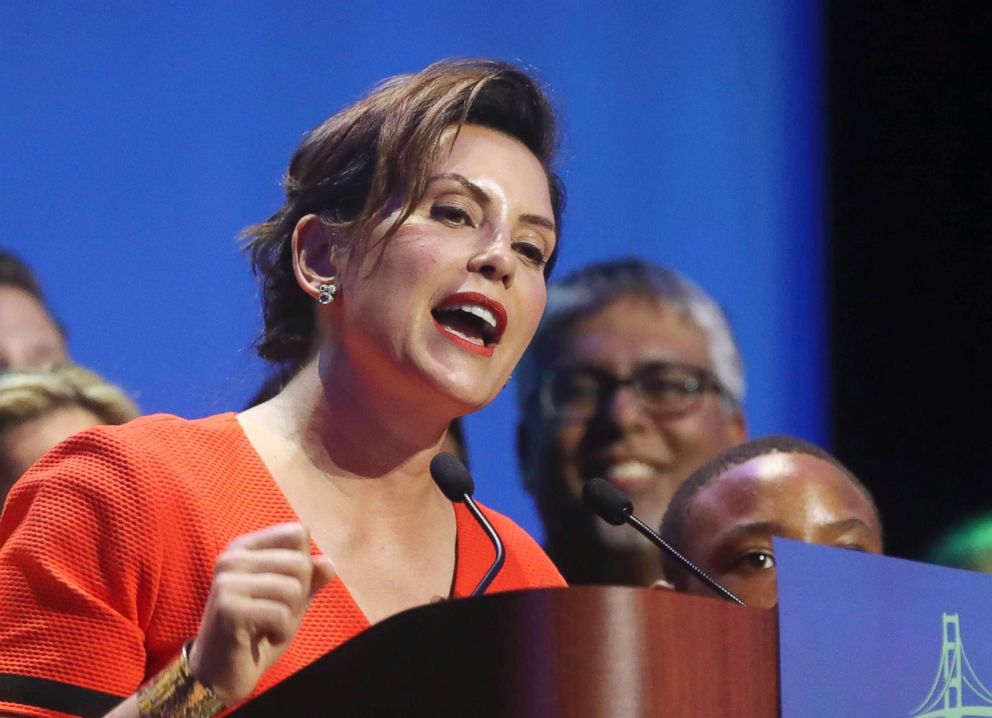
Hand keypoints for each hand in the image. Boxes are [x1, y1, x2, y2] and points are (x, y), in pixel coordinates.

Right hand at [187, 523, 335, 704]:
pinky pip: (282, 614)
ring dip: (290, 616)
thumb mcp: (291, 600)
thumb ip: (311, 578)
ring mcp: (227, 582)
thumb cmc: (258, 630)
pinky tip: (262, 637)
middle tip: (274, 613)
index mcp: (244, 547)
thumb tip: (329, 564)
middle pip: (300, 562)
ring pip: (294, 589)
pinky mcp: (228, 608)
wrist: (219, 672)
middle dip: (299, 595)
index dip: (304, 566)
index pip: (298, 533)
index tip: (280, 590)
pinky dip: (281, 632)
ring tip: (267, 625)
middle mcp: (232, 558)